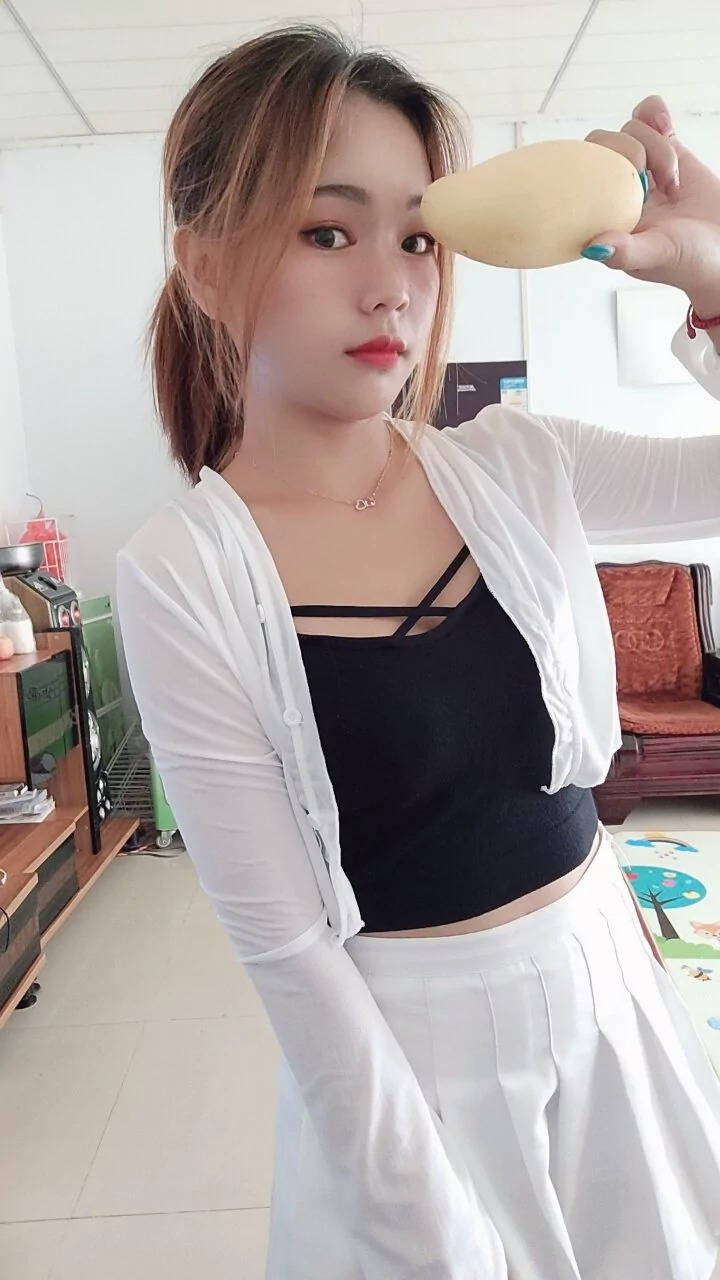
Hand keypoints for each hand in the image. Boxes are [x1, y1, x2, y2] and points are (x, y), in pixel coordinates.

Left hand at [583, 96, 719, 313]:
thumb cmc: (688, 262)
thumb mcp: (657, 257)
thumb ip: (626, 252)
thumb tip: (592, 247)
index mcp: (604, 216)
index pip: (582, 175)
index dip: (601, 166)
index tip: (634, 182)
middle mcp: (617, 190)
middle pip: (604, 146)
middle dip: (632, 154)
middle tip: (659, 186)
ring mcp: (642, 169)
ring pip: (631, 132)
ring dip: (656, 147)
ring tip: (674, 182)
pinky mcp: (667, 152)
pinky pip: (651, 120)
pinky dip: (654, 113)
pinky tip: (663, 122)